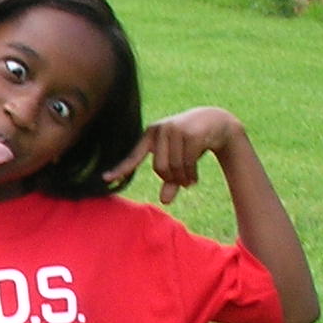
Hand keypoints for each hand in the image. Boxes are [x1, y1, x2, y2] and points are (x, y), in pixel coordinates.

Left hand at [105, 107, 245, 205]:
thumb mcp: (178, 158)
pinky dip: (191, 175)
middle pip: (159, 167)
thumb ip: (170, 179)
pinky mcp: (191, 133)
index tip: (106, 179)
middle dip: (171, 179)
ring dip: (183, 179)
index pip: (133, 156)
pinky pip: (188, 162)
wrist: (216, 120)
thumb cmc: (191, 142)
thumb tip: (164, 202)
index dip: (121, 169)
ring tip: (189, 182)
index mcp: (151, 135)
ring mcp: (175, 130)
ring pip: (174, 166)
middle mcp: (160, 130)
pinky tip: (195, 179)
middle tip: (181, 184)